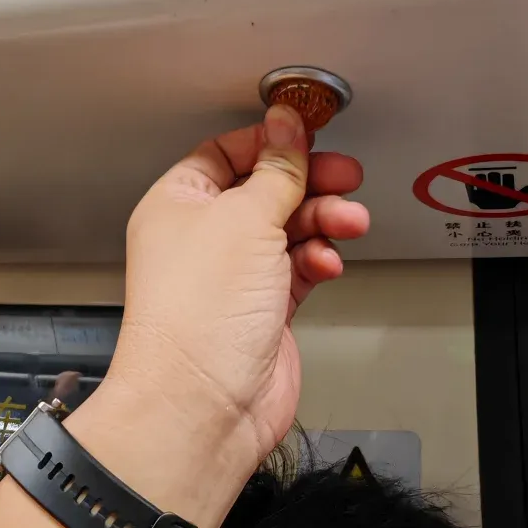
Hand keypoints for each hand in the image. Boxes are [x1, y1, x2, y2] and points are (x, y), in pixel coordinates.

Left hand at [99, 105, 367, 480]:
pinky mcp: (263, 308)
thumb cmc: (197, 318)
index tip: (310, 133)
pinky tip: (326, 263)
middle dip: (310, 182)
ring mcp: (233, 274)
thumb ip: (277, 169)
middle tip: (344, 175)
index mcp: (178, 203)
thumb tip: (288, 123)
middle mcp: (202, 237)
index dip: (271, 140)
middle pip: (266, 188)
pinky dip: (318, 259)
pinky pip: (299, 267)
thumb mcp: (246, 218)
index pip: (228, 152)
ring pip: (289, 227)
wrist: (204, 404)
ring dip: (323, 221)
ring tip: (349, 221)